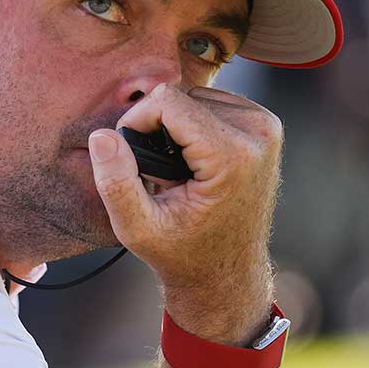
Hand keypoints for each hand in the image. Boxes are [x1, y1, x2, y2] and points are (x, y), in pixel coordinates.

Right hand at [89, 83, 279, 340]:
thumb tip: (102, 136)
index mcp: (233, 156)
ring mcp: (266, 127)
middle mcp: (258, 133)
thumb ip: (116, 182)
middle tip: (154, 169)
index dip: (137, 122)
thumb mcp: (138, 228)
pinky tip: (191, 160)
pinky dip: (193, 124)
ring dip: (175, 125)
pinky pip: (214, 103)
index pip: (169, 101)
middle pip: (182, 95)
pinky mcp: (265, 126)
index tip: (129, 155)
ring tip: (174, 169)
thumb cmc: (185, 253)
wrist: (227, 271)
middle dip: (157, 125)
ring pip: (197, 96)